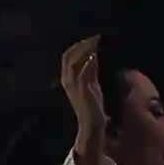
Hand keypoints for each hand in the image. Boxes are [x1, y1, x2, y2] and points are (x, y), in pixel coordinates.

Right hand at [62, 36, 108, 164]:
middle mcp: (69, 82)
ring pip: (75, 64)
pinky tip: (94, 57)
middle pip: (69, 57)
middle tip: (94, 37)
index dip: (77, 47)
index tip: (90, 39)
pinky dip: (88, 64)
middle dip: (81, 46)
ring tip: (95, 42)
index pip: (68, 58)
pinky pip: (84, 75)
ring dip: (85, 51)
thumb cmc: (92, 110)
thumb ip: (89, 76)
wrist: (91, 127)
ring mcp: (76, 87)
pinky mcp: (85, 91)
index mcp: (69, 81)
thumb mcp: (89, 90)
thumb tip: (95, 60)